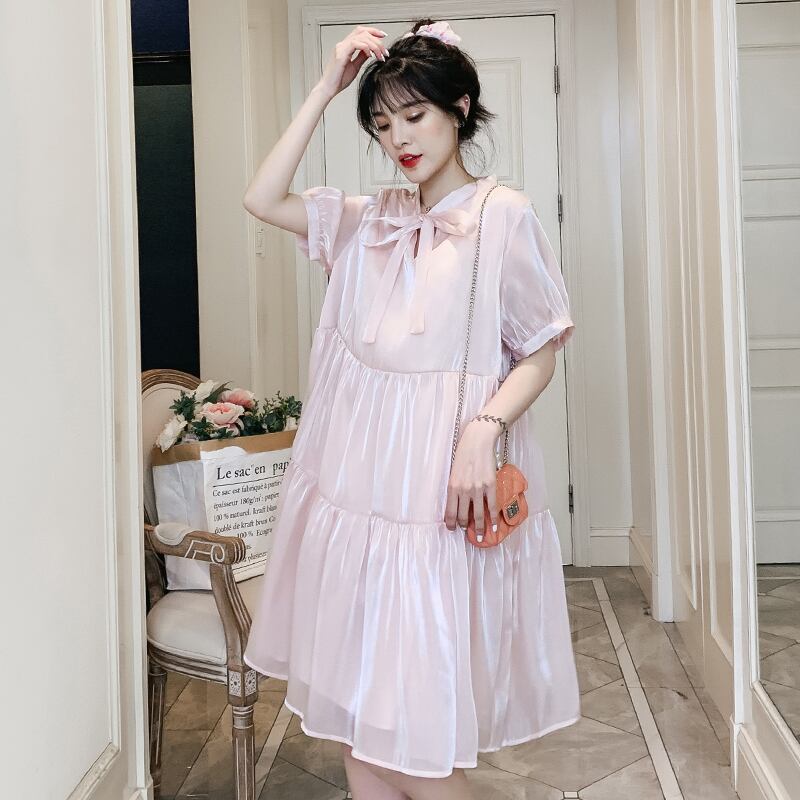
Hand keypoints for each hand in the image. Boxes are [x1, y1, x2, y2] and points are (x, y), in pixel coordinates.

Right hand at [317, 26, 389, 98]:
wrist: (329, 88)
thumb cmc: (339, 80)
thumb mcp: (355, 67)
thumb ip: (362, 57)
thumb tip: (371, 51)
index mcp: (346, 46)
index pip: (361, 32)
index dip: (373, 31)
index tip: (383, 37)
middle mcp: (343, 44)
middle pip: (362, 31)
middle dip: (377, 39)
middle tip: (385, 52)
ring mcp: (341, 47)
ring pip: (361, 36)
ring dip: (374, 45)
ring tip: (380, 56)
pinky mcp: (340, 54)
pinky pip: (355, 44)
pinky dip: (366, 47)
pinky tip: (370, 55)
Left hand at [444, 421, 499, 538]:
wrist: (478, 441)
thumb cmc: (463, 454)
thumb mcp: (453, 472)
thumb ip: (455, 488)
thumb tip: (458, 504)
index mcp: (452, 487)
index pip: (449, 512)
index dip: (450, 524)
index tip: (452, 529)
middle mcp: (463, 490)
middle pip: (462, 516)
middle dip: (464, 527)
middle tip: (467, 532)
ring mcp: (477, 489)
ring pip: (477, 515)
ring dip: (479, 528)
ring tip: (481, 536)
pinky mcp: (490, 485)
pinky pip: (491, 507)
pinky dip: (493, 519)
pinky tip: (494, 526)